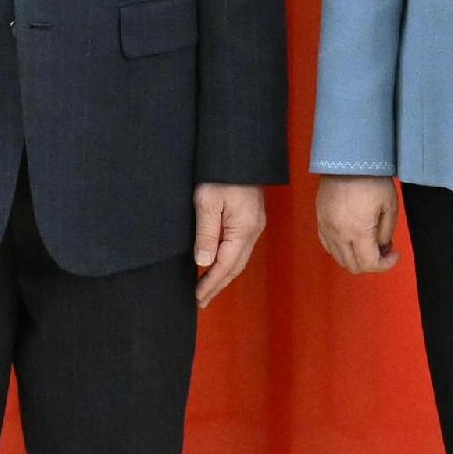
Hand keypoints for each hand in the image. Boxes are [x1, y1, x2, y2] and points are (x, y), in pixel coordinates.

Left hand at [192, 184, 268, 309]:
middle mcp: (253, 231)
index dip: (211, 283)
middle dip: (218, 285)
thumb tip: (203, 262)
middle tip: (201, 300)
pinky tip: (218, 264)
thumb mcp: (207, 203)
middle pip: (235, 267)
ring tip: (207, 288)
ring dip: (223, 275)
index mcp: (243, 229)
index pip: (226, 265)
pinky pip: (240, 248)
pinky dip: (228, 261)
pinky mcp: (251, 218)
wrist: (238, 152)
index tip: (198, 297)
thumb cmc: (221, 174)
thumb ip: (206, 234)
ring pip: (239, 258)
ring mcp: (254, 225)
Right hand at [317, 177, 400, 274]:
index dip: (386, 265)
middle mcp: (339, 234)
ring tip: (369, 243)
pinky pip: (328, 246)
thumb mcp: (390, 206)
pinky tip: (353, 238)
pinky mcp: (320, 221)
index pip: (370, 264)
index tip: (394, 254)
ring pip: (339, 259)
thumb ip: (387, 232)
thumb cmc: (371, 180)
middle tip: (384, 249)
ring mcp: (326, 228)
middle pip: (354, 266)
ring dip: (356, 258)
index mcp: (358, 231)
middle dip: (372, 263)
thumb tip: (382, 247)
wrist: (348, 161)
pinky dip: (341, 249)